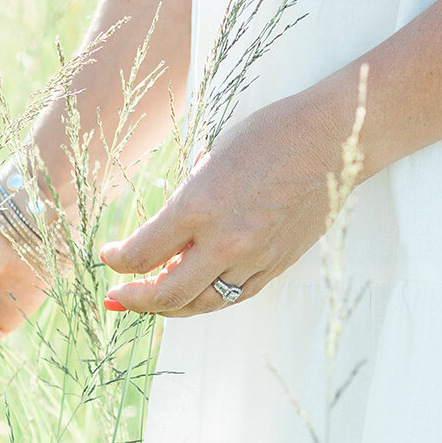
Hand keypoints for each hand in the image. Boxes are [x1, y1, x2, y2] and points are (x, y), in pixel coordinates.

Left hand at [100, 92, 343, 316]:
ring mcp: (254, 257)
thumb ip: (187, 202)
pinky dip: (210, 298)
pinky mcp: (277, 264)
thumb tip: (166, 235)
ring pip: (204, 303)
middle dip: (135, 300)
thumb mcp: (210, 160)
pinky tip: (195, 293)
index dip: (117, 261)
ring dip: (172, 307)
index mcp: (199, 205)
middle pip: (168, 294)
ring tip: (154, 300)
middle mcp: (225, 240)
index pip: (142, 253)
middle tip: (119, 297)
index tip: (109, 256)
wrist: (332, 141)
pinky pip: (236, 295)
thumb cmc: (269, 135)